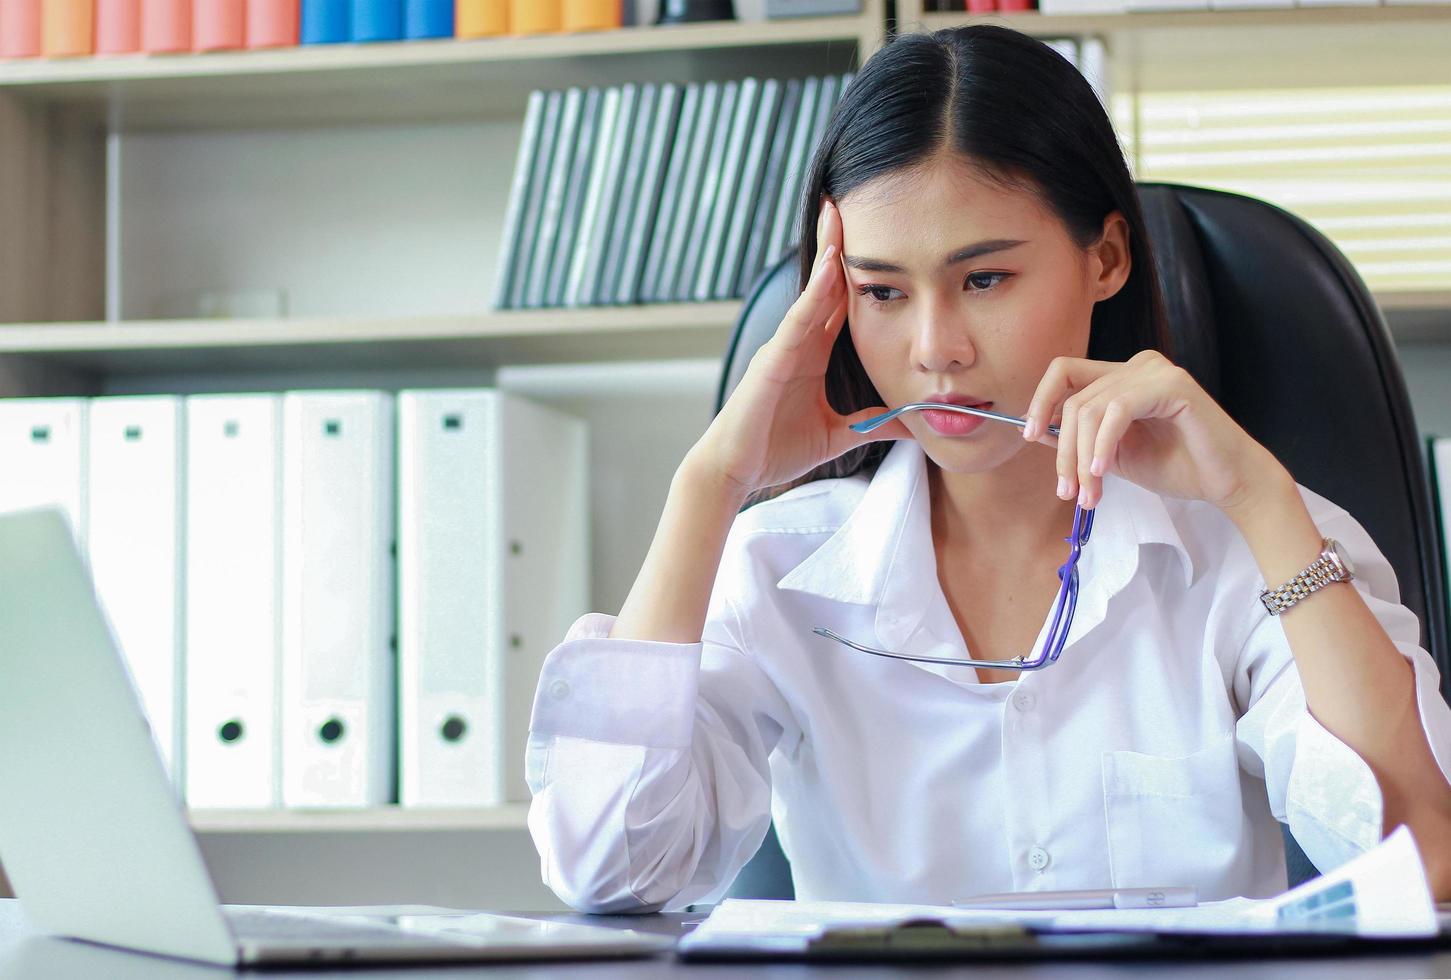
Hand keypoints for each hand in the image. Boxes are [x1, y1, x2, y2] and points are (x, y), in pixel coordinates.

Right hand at [693, 198, 910, 495]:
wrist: (734, 472)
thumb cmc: (773, 450)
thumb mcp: (838, 435)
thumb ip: (873, 425)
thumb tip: (914, 422)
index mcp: (810, 356)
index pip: (837, 304)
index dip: (854, 271)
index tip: (875, 237)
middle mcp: (796, 343)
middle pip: (824, 285)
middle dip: (838, 244)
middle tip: (853, 201)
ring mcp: (781, 347)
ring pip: (811, 293)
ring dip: (828, 254)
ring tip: (841, 213)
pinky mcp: (772, 361)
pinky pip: (798, 320)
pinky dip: (815, 292)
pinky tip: (832, 266)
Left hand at [1021, 349, 1285, 514]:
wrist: (1228, 483)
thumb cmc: (1177, 467)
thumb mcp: (1113, 455)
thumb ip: (1079, 438)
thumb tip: (1036, 429)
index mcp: (1123, 376)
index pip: (1065, 372)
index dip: (1041, 401)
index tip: (1030, 436)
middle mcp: (1138, 365)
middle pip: (1074, 397)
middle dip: (1064, 450)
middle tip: (1068, 490)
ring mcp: (1156, 371)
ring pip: (1091, 408)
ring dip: (1083, 457)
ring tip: (1089, 493)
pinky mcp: (1172, 386)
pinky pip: (1117, 410)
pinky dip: (1103, 444)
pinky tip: (1104, 472)